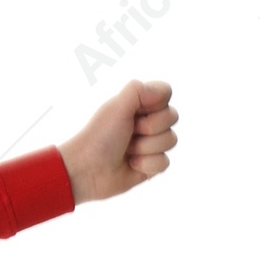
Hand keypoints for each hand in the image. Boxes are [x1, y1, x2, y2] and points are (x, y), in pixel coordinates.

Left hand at [59, 79, 178, 203]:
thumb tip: (162, 92)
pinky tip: (131, 164)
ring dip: (146, 147)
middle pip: (172, 116)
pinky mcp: (151, 165)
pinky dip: (146, 165)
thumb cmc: (99, 137)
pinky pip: (165, 162)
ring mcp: (150, 143)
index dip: (155, 103)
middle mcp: (147, 121)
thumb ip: (138, 90)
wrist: (86, 170)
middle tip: (128, 133)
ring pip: (171, 140)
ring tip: (126, 151)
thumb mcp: (116, 107)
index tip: (135, 112)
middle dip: (149, 128)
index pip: (166, 93)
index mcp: (139, 104)